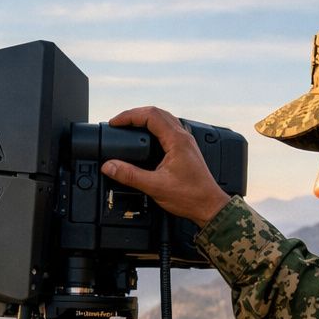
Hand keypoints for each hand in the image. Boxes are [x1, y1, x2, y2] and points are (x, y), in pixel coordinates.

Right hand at [102, 106, 231, 226]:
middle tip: (119, 123)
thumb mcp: (155, 187)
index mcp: (177, 140)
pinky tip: (147, 137)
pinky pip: (169, 129)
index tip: (115, 123)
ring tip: (129, 126)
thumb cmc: (190, 196)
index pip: (150, 115)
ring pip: (164, 119)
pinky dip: (154, 127)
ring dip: (145, 119)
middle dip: (135, 115)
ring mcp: (186, 142)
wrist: (208, 206)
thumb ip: (130, 175)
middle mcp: (183, 136)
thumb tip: (109, 166)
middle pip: (157, 113)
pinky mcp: (186, 149)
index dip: (129, 116)